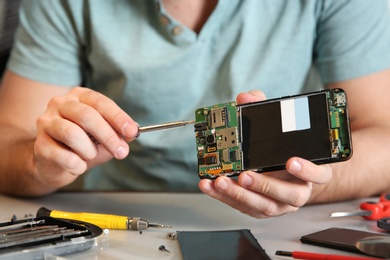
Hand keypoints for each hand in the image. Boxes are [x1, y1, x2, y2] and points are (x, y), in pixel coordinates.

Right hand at [33, 87, 138, 188]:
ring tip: (91, 156)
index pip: (101, 103)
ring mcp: (46, 123)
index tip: (132, 131)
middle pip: (87, 116)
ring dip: (90, 151)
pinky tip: (78, 165)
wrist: (55, 164)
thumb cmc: (83, 146)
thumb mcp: (104, 138)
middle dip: (108, 136)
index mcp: (79, 96)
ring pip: (73, 134)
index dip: (118, 117)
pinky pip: (64, 156)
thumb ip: (118, 134)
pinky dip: (78, 165)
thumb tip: (133, 132)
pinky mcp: (40, 145)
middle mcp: (59, 104)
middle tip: (122, 152)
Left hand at [198, 90, 331, 217]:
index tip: (292, 162)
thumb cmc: (281, 151)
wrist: (280, 173)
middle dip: (264, 185)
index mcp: (310, 172)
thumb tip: (246, 98)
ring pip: (263, 205)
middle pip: (288, 195)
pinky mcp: (259, 209)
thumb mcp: (276, 128)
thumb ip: (263, 110)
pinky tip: (210, 185)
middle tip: (245, 175)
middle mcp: (297, 191)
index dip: (308, 170)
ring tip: (221, 181)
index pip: (320, 175)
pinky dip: (224, 197)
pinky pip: (242, 206)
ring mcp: (279, 204)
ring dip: (239, 193)